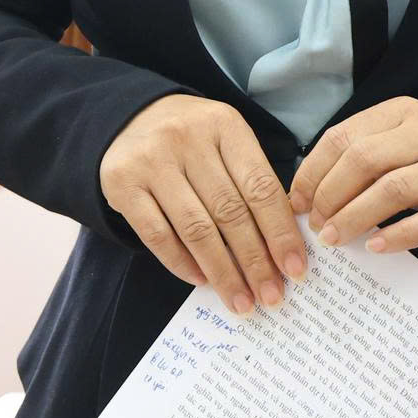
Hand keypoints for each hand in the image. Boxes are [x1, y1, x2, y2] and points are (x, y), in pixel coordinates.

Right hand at [99, 94, 303, 313]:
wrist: (129, 116)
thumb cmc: (192, 139)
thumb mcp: (226, 142)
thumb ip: (252, 182)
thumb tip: (281, 248)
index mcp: (224, 125)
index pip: (260, 187)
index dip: (280, 233)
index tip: (295, 270)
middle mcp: (186, 138)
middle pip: (229, 212)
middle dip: (255, 262)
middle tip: (271, 297)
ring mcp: (150, 160)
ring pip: (195, 229)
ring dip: (222, 272)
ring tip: (241, 300)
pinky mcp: (121, 183)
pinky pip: (157, 235)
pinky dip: (182, 263)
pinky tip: (201, 280)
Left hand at [289, 95, 417, 254]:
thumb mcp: (403, 143)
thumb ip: (363, 156)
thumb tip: (308, 191)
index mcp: (402, 112)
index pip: (344, 136)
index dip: (314, 171)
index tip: (297, 201)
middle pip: (364, 160)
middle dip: (330, 194)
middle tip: (315, 224)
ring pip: (393, 189)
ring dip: (355, 216)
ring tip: (333, 238)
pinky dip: (398, 235)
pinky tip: (375, 246)